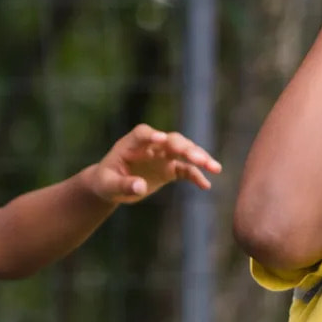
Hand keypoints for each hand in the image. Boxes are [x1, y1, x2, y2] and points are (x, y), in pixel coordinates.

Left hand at [90, 124, 221, 203]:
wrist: (112, 186)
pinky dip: (196, 176)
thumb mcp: (109, 186)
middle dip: (186, 148)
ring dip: (199, 157)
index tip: (161, 138)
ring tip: (215, 168)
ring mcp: (162, 155)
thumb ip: (124, 185)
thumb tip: (140, 187)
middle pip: (172, 140)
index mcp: (131, 144)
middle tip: (199, 159)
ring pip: (184, 151)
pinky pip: (186, 170)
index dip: (152, 135)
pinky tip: (206, 185)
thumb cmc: (107, 182)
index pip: (143, 134)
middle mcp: (151, 145)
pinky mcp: (169, 168)